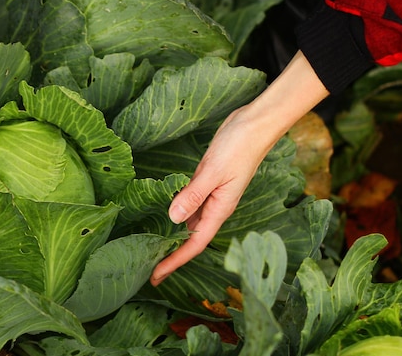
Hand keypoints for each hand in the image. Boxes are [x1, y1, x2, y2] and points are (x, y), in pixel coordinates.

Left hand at [150, 106, 268, 285]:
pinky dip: (175, 213)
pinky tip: (162, 216)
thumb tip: (173, 218)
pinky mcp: (205, 181)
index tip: (156, 276)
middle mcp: (214, 207)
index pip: (194, 244)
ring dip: (172, 237)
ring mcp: (210, 194)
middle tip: (147, 270)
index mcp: (219, 209)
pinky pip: (188, 204)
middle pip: (189, 239)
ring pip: (188, 223)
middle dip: (170, 255)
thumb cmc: (239, 147)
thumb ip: (193, 194)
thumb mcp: (214, 171)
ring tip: (150, 248)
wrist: (254, 125)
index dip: (174, 262)